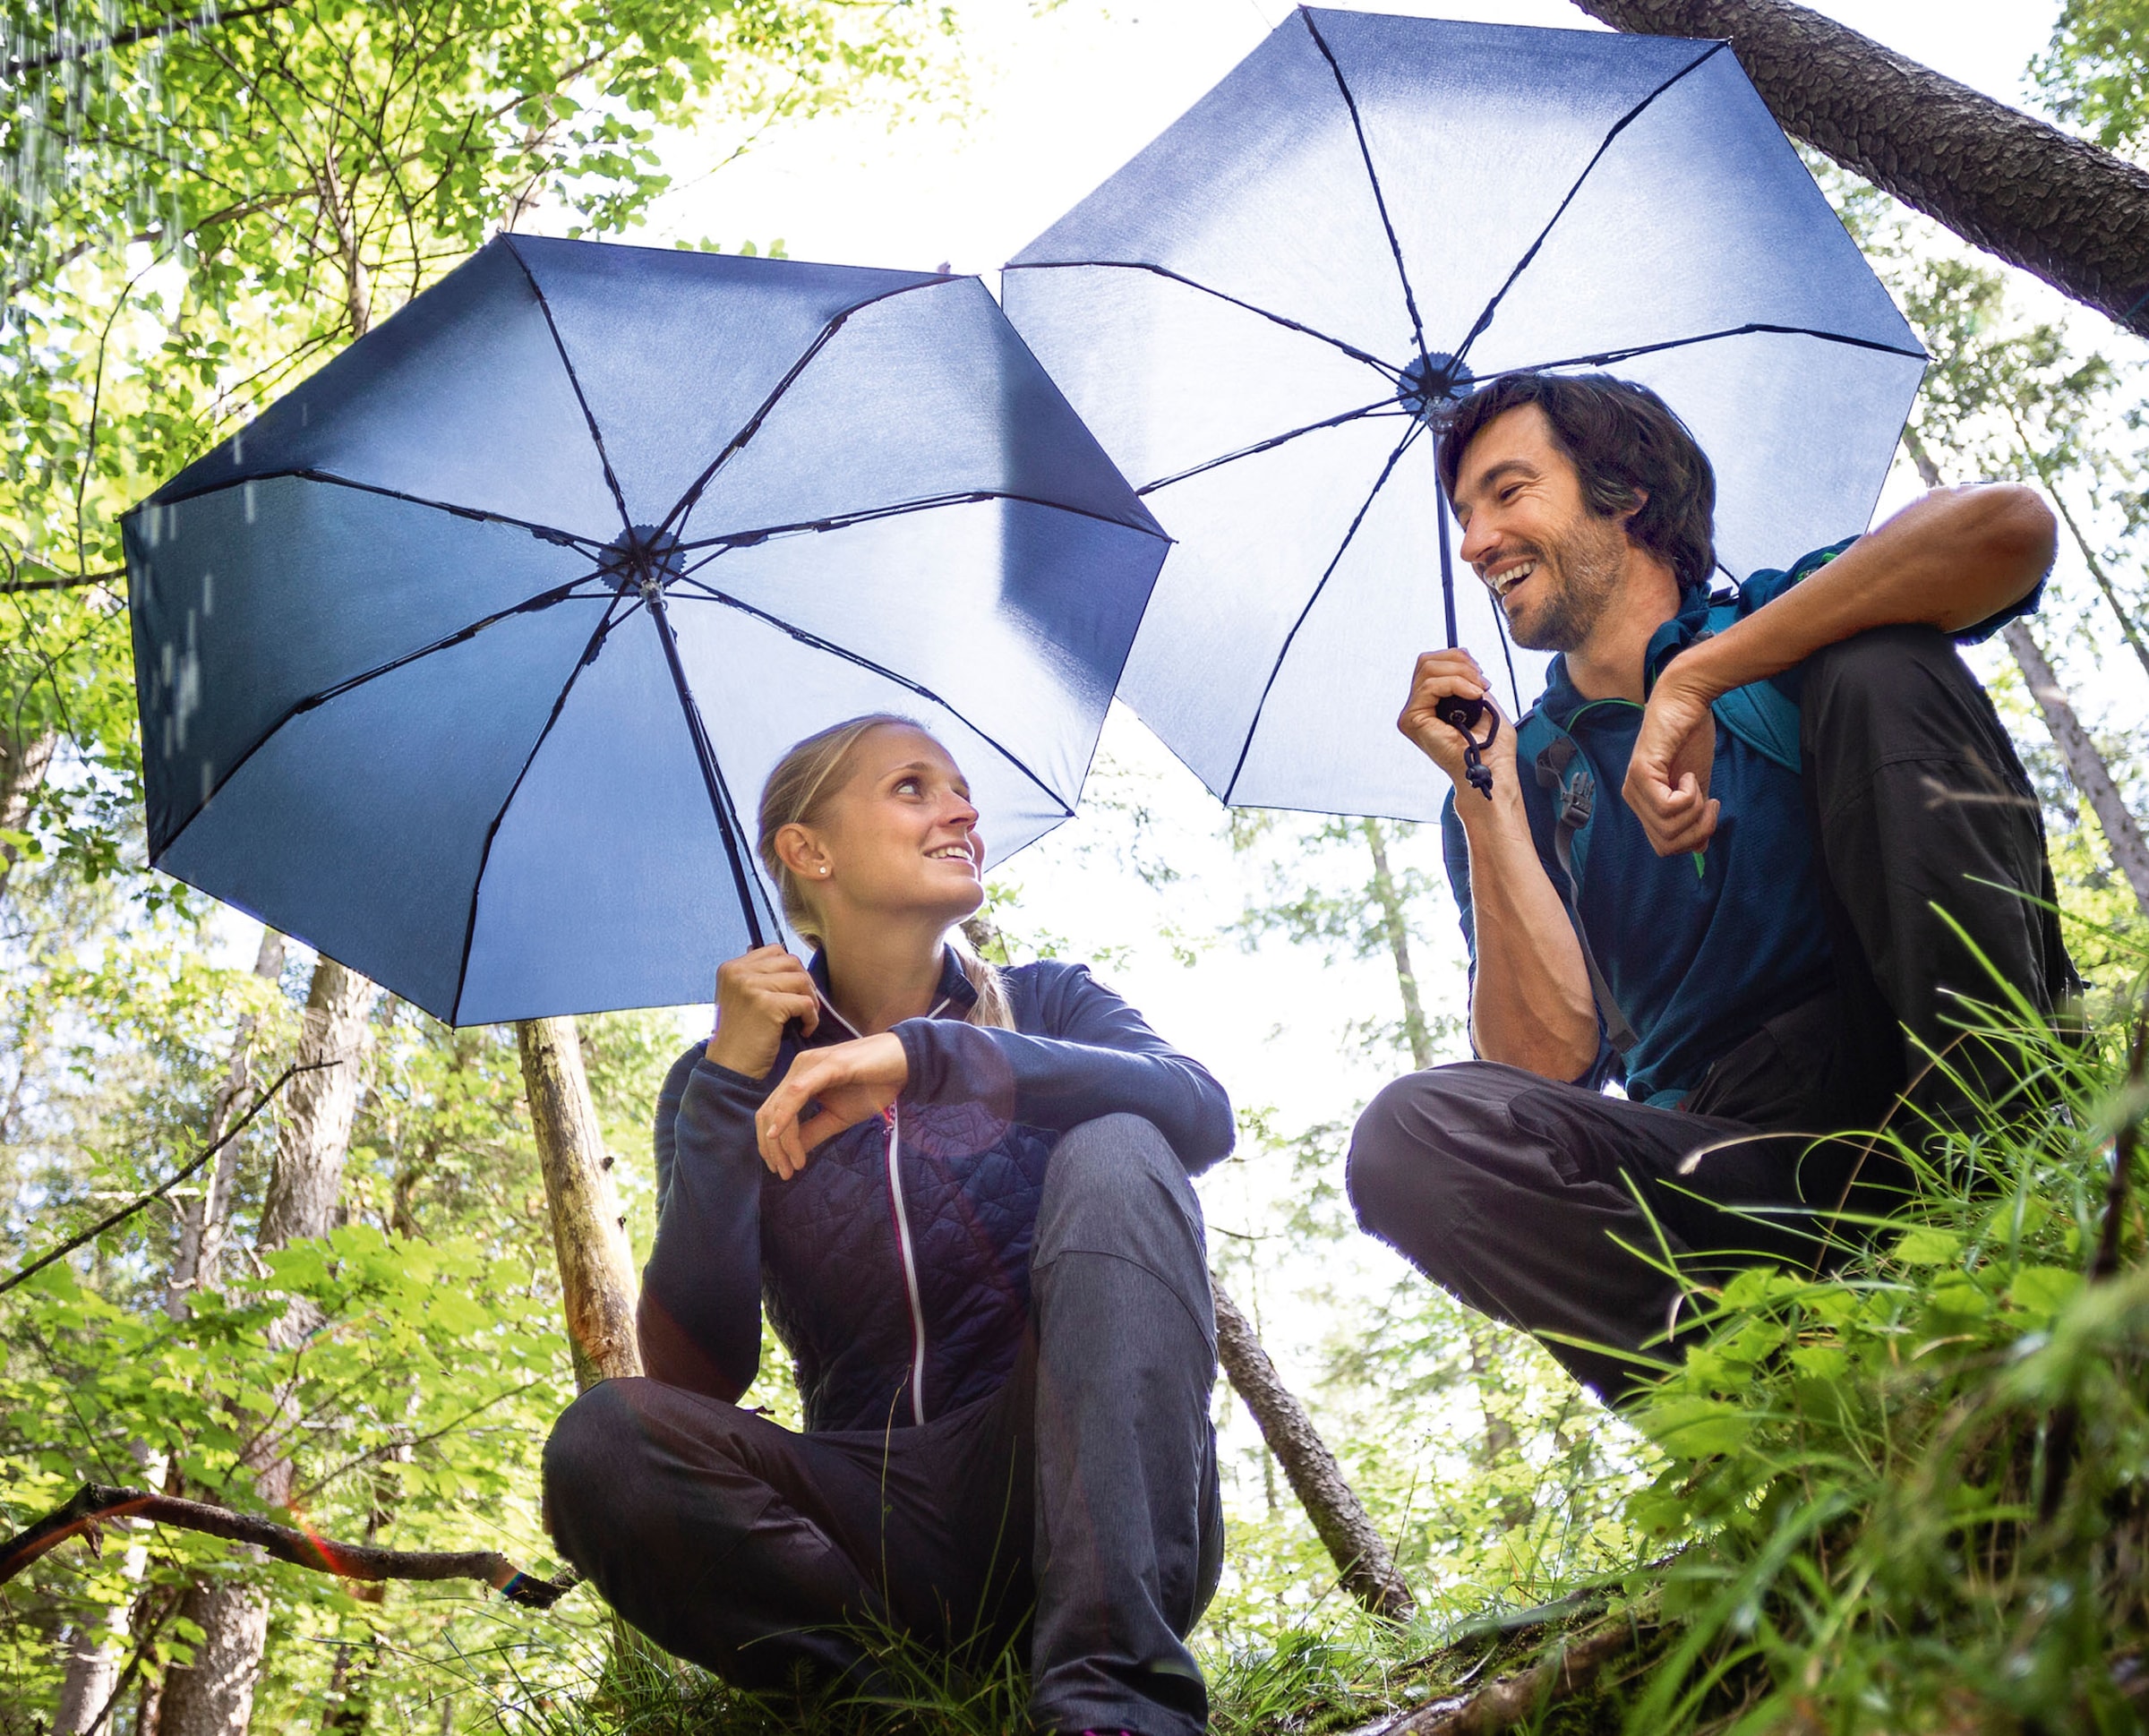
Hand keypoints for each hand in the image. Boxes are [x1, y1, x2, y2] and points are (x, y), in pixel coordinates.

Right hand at [706, 945, 817, 1079]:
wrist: (730, 1068)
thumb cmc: (741, 1037)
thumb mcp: (741, 998)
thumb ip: (758, 977)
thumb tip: (787, 959)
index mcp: (731, 968)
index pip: (774, 951)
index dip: (792, 970)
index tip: (795, 992)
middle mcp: (738, 972)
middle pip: (791, 962)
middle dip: (805, 983)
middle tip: (805, 1006)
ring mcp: (751, 986)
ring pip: (801, 979)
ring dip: (810, 1001)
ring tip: (804, 1019)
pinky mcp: (767, 1005)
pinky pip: (805, 1003)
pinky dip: (811, 1018)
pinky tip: (804, 1031)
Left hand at [754, 1032, 908, 1179]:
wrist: (905, 1062)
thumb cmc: (874, 1086)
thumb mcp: (839, 1117)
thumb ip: (813, 1132)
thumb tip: (791, 1153)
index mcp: (799, 1079)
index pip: (771, 1113)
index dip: (770, 1145)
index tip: (783, 1170)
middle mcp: (798, 1069)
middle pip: (768, 1112)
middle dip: (772, 1148)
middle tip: (783, 1173)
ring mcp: (811, 1064)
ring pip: (779, 1106)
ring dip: (781, 1140)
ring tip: (792, 1164)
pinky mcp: (828, 1065)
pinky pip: (798, 1092)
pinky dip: (786, 1116)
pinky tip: (780, 1135)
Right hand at [1398, 649, 1516, 792]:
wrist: (1492, 769)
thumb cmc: (1492, 746)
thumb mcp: (1482, 701)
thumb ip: (1468, 680)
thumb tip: (1462, 658)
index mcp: (1431, 703)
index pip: (1432, 663)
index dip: (1457, 658)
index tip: (1481, 675)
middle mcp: (1417, 707)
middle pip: (1426, 660)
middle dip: (1459, 662)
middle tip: (1482, 680)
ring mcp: (1412, 714)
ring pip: (1428, 669)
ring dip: (1462, 673)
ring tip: (1480, 689)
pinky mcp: (1411, 720)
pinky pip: (1430, 686)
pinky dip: (1457, 685)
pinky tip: (1474, 697)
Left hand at [1624, 667, 1719, 855]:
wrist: (1688, 700)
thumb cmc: (1691, 738)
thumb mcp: (1697, 786)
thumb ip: (1694, 815)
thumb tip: (1700, 849)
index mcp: (1644, 803)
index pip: (1665, 847)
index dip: (1694, 838)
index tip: (1710, 807)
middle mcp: (1633, 798)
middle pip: (1666, 845)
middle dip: (1698, 830)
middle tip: (1709, 801)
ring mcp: (1634, 785)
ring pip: (1668, 829)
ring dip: (1695, 810)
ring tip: (1695, 782)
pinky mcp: (1640, 772)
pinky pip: (1667, 807)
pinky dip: (1688, 795)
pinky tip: (1688, 774)